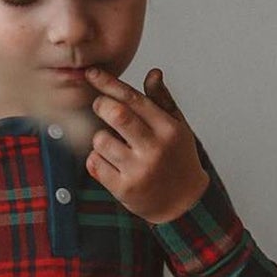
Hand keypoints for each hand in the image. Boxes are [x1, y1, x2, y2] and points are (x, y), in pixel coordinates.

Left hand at [84, 67, 209, 224]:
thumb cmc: (178, 160)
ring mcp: (139, 170)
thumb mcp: (178, 128)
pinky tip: (111, 163)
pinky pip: (94, 163)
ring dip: (100, 138)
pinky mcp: (124, 189)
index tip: (92, 73)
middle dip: (101, 105)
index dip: (109, 83)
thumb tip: (153, 72)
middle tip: (101, 107)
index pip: (133, 98)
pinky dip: (97, 160)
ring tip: (113, 144)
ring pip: (100, 140)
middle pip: (115, 114)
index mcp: (168, 129)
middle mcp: (154, 148)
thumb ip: (162, 100)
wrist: (184, 205)